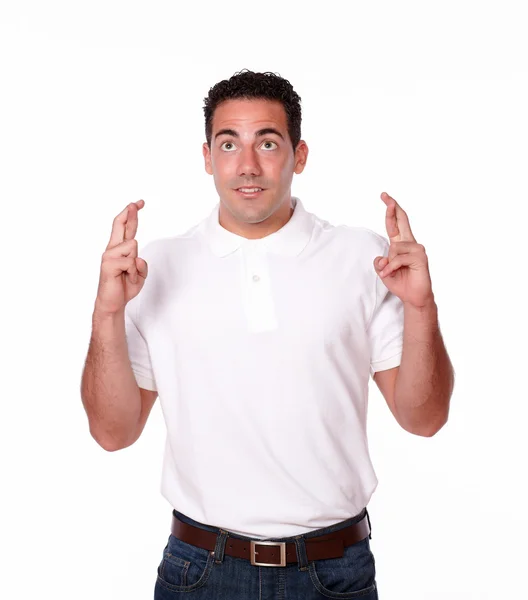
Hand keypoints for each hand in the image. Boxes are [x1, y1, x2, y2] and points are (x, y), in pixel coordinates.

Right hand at [94, 199, 147, 315]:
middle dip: (130, 213)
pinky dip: (132, 272)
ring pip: (133, 245)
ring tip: (127, 274)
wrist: (113, 303)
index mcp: (119, 249)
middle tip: (136, 203)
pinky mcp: (108, 264)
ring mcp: (109, 255)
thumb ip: (141, 265)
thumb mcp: (139, 275)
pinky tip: (124, 278)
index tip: (138, 204)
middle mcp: (112, 249)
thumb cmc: (124, 287)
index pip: (125, 227)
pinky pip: (130, 261)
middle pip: (120, 224)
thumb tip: (137, 259)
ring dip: (135, 263)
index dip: (131, 214)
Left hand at [373, 192, 433, 307]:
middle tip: (385, 195)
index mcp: (401, 245)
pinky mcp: (420, 258)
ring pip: (395, 248)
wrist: (414, 298)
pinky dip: (391, 268)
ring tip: (389, 273)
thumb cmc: (401, 283)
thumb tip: (380, 258)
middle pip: (402, 221)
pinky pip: (398, 259)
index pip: (396, 225)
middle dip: (392, 208)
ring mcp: (417, 250)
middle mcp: (411, 244)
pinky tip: (390, 274)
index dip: (390, 212)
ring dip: (388, 263)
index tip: (385, 197)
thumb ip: (380, 264)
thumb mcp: (384, 272)